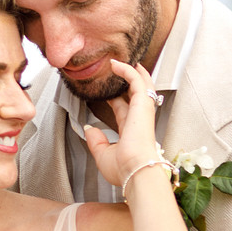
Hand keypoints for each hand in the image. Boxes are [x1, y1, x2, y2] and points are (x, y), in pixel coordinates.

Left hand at [83, 57, 159, 189]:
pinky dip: (127, 70)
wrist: (135, 170)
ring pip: (142, 84)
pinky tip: (116, 63)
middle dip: (128, 81)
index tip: (107, 94)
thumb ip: (95, 141)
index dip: (116, 100)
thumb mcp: (103, 155)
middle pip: (135, 94)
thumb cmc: (123, 169)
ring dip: (132, 71)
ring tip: (120, 60)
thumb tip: (88, 128)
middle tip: (118, 70)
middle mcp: (139, 119)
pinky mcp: (143, 104)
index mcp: (131, 132)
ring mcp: (142, 111)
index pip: (124, 111)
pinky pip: (137, 81)